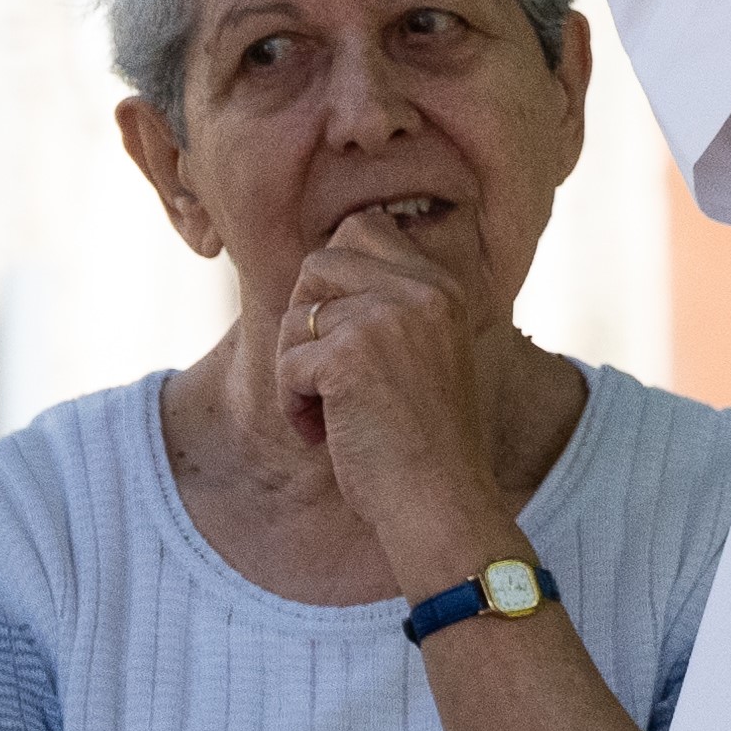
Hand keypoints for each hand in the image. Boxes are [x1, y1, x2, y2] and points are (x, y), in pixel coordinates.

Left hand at [270, 202, 514, 579]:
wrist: (441, 501)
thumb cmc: (421, 439)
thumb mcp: (419, 352)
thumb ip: (385, 305)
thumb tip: (312, 269)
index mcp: (443, 286)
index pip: (364, 229)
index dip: (330, 278)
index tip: (336, 333)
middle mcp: (422, 291)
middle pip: (319, 261)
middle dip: (304, 317)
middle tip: (323, 370)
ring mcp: (388, 318)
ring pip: (296, 315)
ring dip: (296, 367)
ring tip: (330, 410)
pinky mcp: (351, 355)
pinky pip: (287, 363)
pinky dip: (293, 404)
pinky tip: (325, 433)